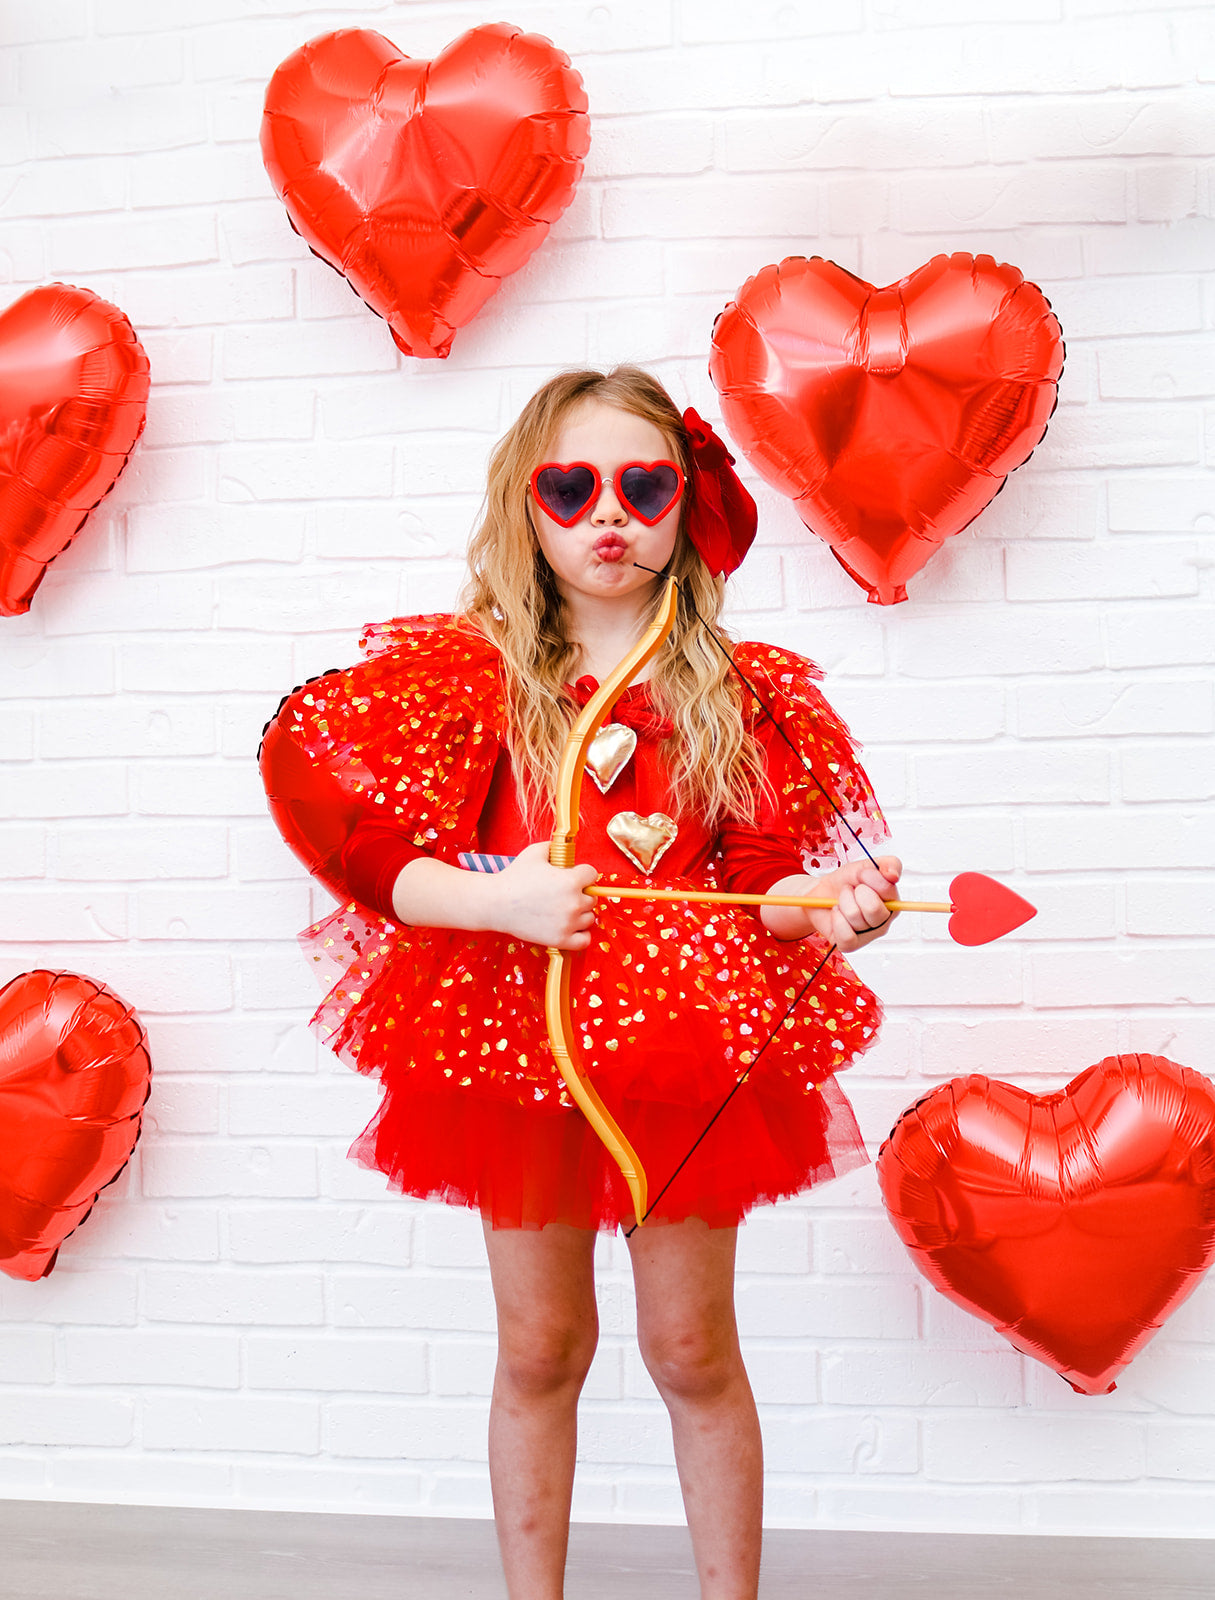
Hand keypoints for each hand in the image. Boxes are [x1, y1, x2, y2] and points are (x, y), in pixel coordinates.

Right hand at [484, 840, 598, 950]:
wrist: (496, 904)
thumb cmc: (514, 877)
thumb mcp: (535, 852)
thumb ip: (554, 847)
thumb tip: (565, 849)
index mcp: (571, 881)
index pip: (592, 875)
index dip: (582, 873)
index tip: (572, 876)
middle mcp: (573, 903)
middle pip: (592, 897)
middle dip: (581, 893)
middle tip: (563, 893)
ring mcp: (568, 923)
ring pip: (589, 918)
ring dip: (580, 913)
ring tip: (563, 909)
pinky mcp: (560, 940)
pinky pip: (584, 941)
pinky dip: (582, 935)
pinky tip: (572, 928)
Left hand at [762, 855, 902, 952]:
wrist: (820, 893)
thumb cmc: (845, 882)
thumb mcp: (865, 865)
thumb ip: (887, 864)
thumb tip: (893, 875)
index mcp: (892, 901)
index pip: (888, 889)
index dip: (869, 878)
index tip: (862, 875)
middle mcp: (884, 921)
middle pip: (873, 908)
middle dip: (854, 893)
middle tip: (850, 891)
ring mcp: (869, 935)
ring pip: (855, 917)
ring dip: (842, 903)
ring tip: (841, 901)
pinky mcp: (852, 945)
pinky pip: (846, 935)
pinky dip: (836, 919)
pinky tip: (836, 913)